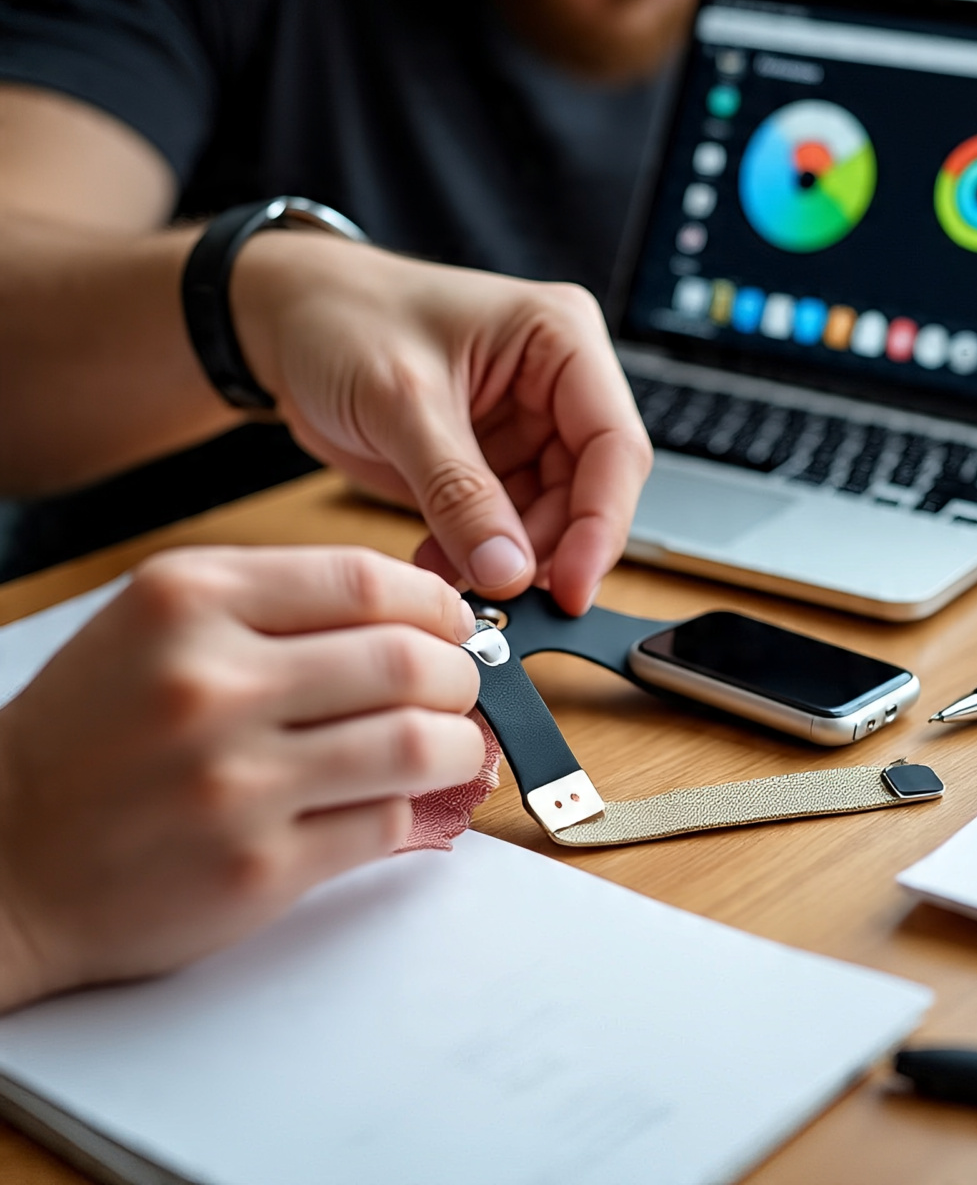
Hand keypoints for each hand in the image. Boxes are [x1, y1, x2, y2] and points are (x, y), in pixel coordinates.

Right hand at [0, 546, 482, 1010]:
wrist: (2, 860)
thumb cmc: (89, 735)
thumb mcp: (155, 626)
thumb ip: (277, 606)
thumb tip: (416, 613)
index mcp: (187, 602)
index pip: (365, 580)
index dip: (434, 602)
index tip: (452, 621)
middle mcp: (210, 685)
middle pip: (406, 661)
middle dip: (459, 674)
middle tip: (458, 685)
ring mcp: (234, 783)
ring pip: (413, 745)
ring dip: (456, 743)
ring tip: (451, 742)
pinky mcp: (255, 869)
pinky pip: (383, 822)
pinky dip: (411, 806)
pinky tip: (398, 796)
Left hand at [231, 235, 652, 614]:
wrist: (278, 320)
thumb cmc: (339, 317)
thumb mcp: (400, 402)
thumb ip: (459, 491)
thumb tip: (509, 570)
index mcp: (560, 339)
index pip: (614, 445)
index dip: (602, 524)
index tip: (571, 586)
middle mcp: (557, 383)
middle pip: (590, 491)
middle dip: (548, 548)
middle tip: (500, 591)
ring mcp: (527, 427)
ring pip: (553, 519)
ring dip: (508, 559)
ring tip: (454, 578)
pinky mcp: (492, 463)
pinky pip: (508, 528)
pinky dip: (479, 556)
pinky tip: (439, 563)